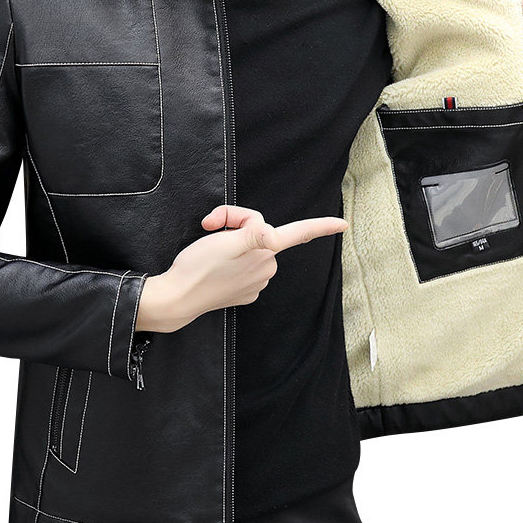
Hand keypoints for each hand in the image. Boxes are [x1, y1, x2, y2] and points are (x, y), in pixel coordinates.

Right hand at [135, 205, 348, 332]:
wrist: (179, 298)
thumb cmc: (198, 267)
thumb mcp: (225, 241)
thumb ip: (253, 233)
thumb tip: (271, 234)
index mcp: (265, 252)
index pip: (297, 234)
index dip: (321, 227)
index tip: (344, 224)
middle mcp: (266, 268)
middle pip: (260, 232)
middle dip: (237, 224)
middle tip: (210, 225)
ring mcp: (256, 282)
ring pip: (250, 248)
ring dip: (231, 241)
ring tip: (210, 248)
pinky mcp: (243, 290)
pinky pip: (242, 264)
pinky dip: (229, 259)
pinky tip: (213, 266)